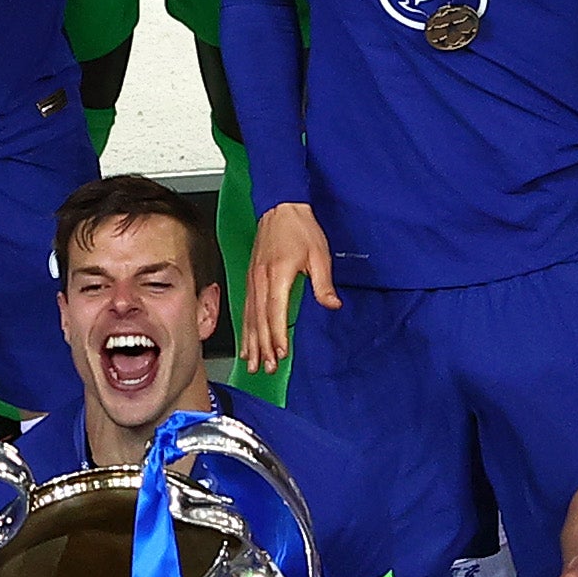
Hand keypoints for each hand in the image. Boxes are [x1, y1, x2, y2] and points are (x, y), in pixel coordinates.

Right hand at [243, 203, 336, 375]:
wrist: (281, 207)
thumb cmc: (300, 228)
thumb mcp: (319, 254)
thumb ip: (323, 283)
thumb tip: (332, 304)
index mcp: (277, 274)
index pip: (276, 311)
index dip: (277, 335)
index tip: (280, 353)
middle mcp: (261, 279)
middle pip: (260, 320)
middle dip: (263, 347)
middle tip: (266, 369)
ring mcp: (252, 279)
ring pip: (249, 317)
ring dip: (251, 342)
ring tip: (253, 363)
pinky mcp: (250, 278)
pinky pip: (246, 309)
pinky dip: (245, 328)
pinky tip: (246, 341)